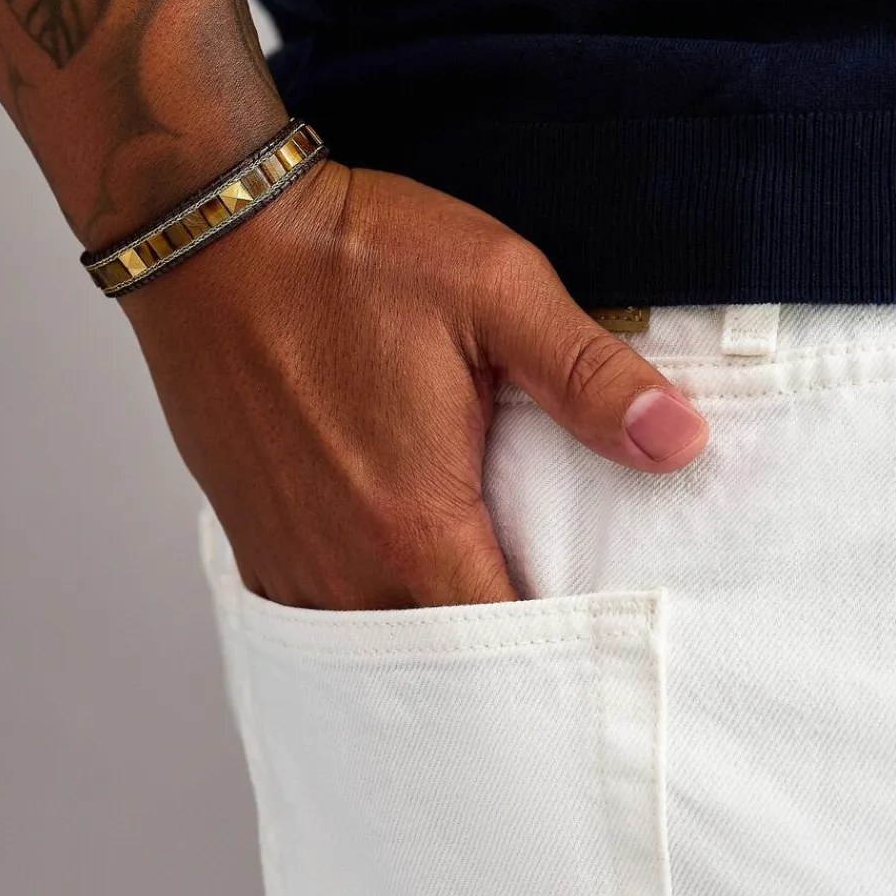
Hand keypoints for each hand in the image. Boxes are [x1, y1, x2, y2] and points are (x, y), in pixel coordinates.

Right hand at [122, 159, 708, 610]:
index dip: (562, 661)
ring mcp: (285, 556)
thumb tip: (682, 442)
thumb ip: (590, 375)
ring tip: (478, 597)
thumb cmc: (350, 255)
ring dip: (428, 632)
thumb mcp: (494, 288)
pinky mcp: (248, 533)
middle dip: (497, 661)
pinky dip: (364, 609)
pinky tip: (393, 570)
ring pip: (374, 645)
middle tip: (547, 627)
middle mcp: (341, 565)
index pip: (507, 648)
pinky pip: (317, 612)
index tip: (599, 647)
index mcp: (414, 522)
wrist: (213, 231)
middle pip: (440, 664)